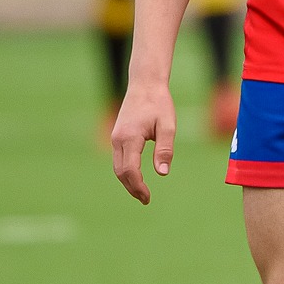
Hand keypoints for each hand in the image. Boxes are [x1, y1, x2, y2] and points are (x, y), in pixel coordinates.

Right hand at [110, 78, 176, 203]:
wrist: (145, 84)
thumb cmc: (159, 103)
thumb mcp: (168, 126)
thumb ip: (165, 149)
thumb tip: (163, 174)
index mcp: (130, 137)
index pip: (130, 170)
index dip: (138, 186)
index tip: (148, 198)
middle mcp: (118, 139)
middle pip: (120, 172)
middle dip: (132, 188)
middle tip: (146, 199)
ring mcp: (115, 137)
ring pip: (117, 167)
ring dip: (128, 182)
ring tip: (142, 192)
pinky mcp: (117, 136)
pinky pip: (118, 159)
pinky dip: (125, 172)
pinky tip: (136, 177)